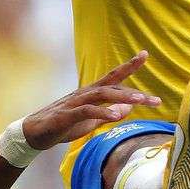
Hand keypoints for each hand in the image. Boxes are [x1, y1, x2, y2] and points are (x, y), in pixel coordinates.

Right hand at [21, 51, 160, 150]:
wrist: (34, 134)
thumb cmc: (64, 125)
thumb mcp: (92, 121)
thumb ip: (110, 113)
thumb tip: (129, 108)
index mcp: (93, 93)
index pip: (114, 76)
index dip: (129, 65)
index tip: (145, 54)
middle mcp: (86, 93)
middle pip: (112, 85)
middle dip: (134, 91)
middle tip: (155, 100)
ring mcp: (76, 102)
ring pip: (102, 94)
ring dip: (122, 96)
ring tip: (139, 101)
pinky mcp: (67, 115)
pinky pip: (86, 111)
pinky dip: (102, 113)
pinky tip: (114, 117)